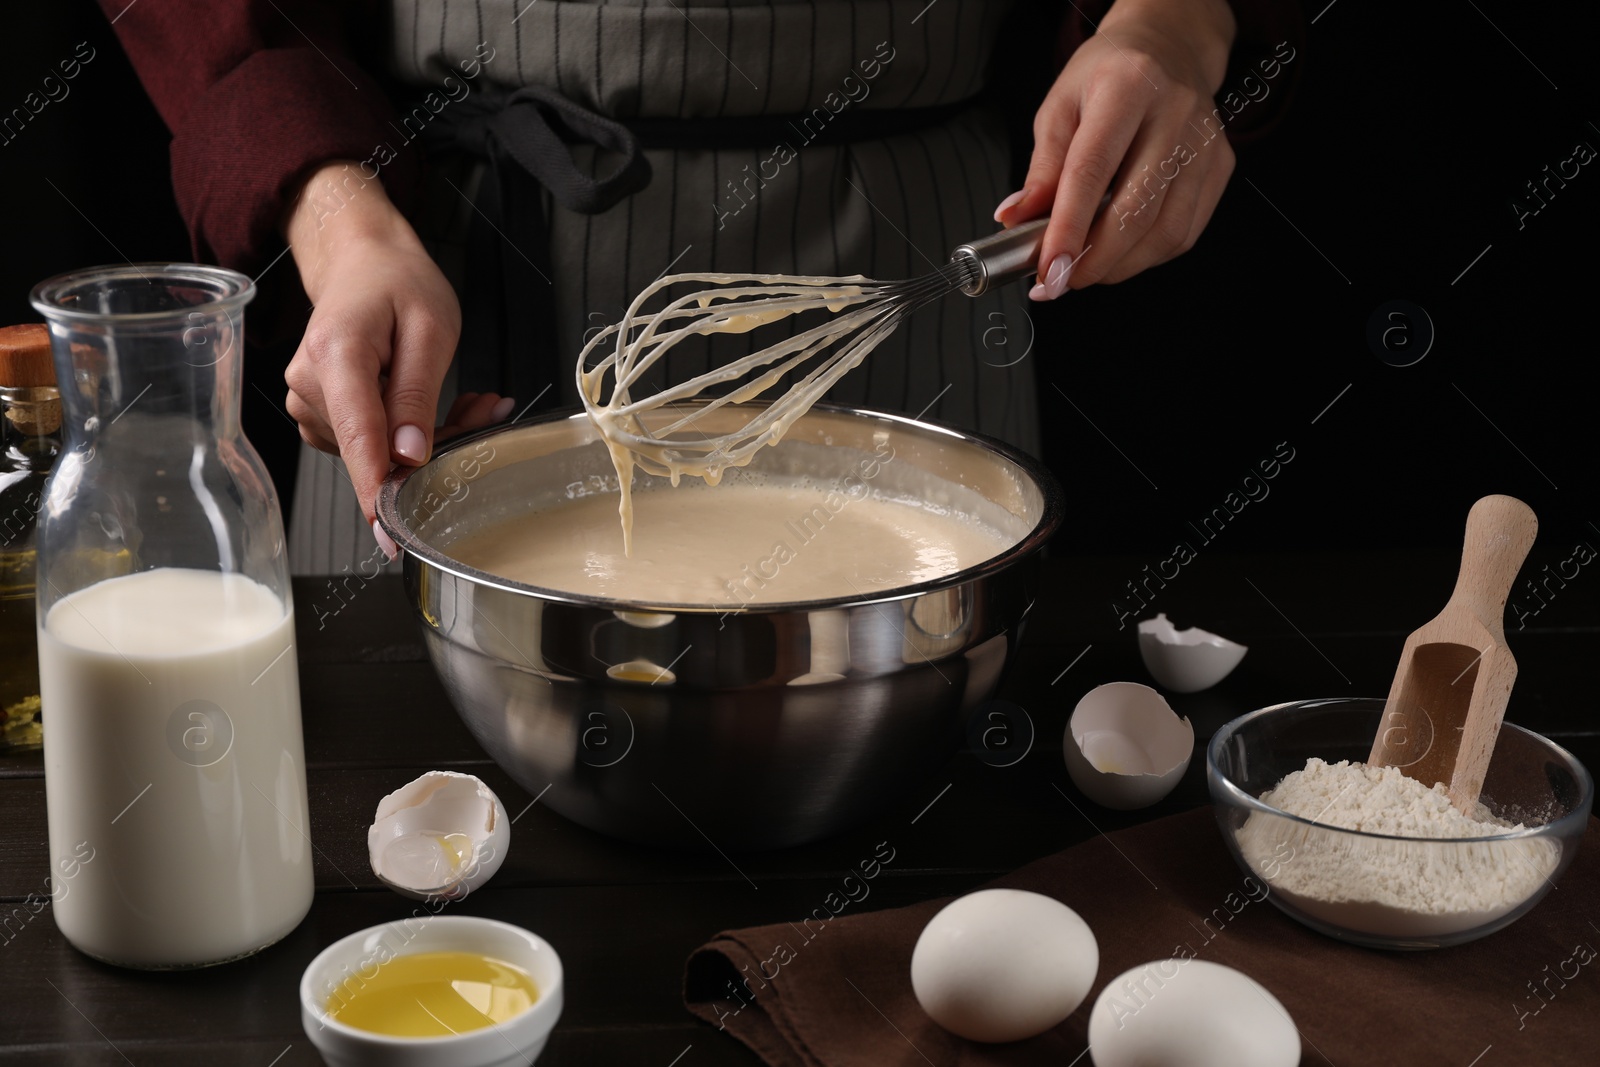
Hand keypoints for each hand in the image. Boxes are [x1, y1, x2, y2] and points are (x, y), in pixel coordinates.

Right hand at [281, 161, 508, 553]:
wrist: (360, 262)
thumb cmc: (396, 284)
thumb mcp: (430, 327)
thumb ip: (417, 393)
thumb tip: (408, 457)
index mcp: (336, 355)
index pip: (359, 435)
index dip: (377, 489)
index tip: (392, 535)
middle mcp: (310, 385)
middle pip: (378, 448)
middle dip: (439, 441)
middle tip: (486, 407)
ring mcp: (311, 404)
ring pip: (379, 451)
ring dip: (430, 437)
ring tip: (466, 400)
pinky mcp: (322, 417)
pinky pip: (371, 444)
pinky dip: (408, 434)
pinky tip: (432, 409)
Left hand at [995, 0, 1236, 296]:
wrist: (1169, 48)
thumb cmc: (1108, 77)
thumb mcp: (1060, 108)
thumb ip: (1041, 169)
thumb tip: (1016, 220)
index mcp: (1127, 88)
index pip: (1092, 171)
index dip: (1067, 229)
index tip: (1048, 270)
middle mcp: (1175, 113)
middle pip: (1135, 210)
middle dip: (1093, 261)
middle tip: (1060, 281)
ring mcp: (1205, 143)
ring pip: (1165, 231)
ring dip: (1119, 266)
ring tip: (1086, 269)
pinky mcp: (1221, 166)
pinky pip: (1184, 232)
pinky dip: (1147, 256)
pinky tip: (1120, 253)